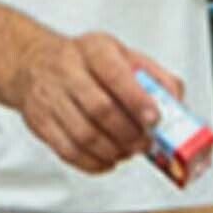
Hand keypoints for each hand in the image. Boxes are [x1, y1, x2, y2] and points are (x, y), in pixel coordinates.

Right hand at [10, 29, 167, 178]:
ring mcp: (50, 98)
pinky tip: (108, 159)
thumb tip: (176, 99)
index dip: (137, 100)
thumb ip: (155, 76)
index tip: (154, 118)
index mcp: (94, 50)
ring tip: (129, 151)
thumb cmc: (87, 62)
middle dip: (129, 133)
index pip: (115, 75)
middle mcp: (68, 71)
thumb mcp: (123, 55)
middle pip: (100, 109)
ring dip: (113, 151)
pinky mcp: (40, 122)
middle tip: (145, 142)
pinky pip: (67, 150)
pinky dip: (93, 163)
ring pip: (83, 134)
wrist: (36, 63)